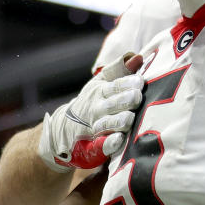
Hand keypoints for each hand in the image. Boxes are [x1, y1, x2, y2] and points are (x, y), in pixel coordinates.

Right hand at [39, 53, 143, 169]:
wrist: (64, 131)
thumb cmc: (92, 102)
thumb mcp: (100, 84)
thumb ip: (118, 70)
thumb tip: (137, 56)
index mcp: (99, 93)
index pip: (115, 86)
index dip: (127, 83)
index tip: (140, 81)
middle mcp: (96, 110)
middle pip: (112, 104)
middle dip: (124, 100)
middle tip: (137, 97)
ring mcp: (94, 129)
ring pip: (106, 124)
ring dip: (118, 121)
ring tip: (129, 118)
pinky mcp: (94, 148)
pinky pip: (101, 146)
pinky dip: (109, 143)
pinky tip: (118, 140)